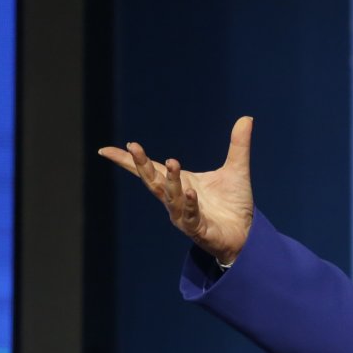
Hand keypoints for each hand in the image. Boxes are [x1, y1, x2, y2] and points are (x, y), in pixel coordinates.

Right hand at [98, 117, 254, 264]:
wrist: (246, 234)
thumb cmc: (234, 204)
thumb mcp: (237, 169)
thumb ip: (238, 145)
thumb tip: (247, 118)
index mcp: (180, 184)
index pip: (151, 170)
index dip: (129, 160)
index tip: (106, 150)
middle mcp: (177, 200)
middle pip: (154, 181)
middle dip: (142, 165)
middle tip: (134, 147)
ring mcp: (185, 216)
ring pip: (171, 197)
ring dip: (171, 181)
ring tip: (173, 162)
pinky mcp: (199, 230)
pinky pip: (190, 216)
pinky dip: (189, 205)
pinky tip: (190, 193)